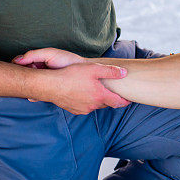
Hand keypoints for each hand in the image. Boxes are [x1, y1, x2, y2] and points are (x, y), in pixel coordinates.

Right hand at [14, 50, 129, 113]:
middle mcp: (92, 105)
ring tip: (97, 92)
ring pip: (95, 105)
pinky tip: (83, 94)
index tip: (129, 100)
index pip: (117, 102)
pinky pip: (85, 107)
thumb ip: (111, 72)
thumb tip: (124, 73)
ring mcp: (82, 109)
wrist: (50, 85)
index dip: (124, 101)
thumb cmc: (71, 75)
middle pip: (106, 104)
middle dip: (110, 99)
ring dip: (98, 100)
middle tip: (113, 93)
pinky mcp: (73, 109)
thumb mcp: (94, 69)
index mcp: (100, 96)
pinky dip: (87, 101)